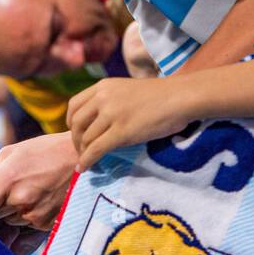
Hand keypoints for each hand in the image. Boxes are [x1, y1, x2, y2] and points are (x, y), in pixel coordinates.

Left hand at [0, 132, 76, 229]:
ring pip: (9, 223)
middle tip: (3, 196)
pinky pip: (25, 230)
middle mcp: (20, 201)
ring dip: (10, 215)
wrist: (84, 157)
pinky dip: (25, 222)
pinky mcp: (48, 225)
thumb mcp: (11, 154)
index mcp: (7, 180)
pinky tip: (35, 206)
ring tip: (27, 194)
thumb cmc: (44, 151)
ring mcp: (35, 216)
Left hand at [66, 77, 193, 170]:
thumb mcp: (126, 90)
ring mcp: (111, 114)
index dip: (70, 122)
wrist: (182, 97)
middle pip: (76, 123)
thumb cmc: (161, 95)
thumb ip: (109, 101)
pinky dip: (87, 160)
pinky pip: (96, 149)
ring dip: (83, 152)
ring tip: (87, 160)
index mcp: (103, 86)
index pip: (74, 105)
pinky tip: (85, 168)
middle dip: (75, 140)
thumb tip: (96, 122)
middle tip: (81, 150)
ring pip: (86, 138)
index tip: (75, 132)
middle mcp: (103, 98)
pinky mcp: (121, 132)